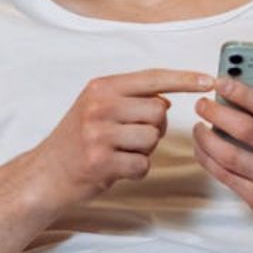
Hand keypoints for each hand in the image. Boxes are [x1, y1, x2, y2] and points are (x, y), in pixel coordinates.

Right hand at [33, 69, 213, 206]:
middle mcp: (99, 105)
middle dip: (155, 128)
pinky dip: (136, 170)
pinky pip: (143, 164)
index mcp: (101, 87)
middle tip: (130, 137)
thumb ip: (130, 99)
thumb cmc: (75, 142)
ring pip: (153, 138)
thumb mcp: (96, 108)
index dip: (184, 79)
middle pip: (159, 111)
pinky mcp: (101, 161)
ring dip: (144, 150)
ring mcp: (99, 133)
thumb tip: (166, 99)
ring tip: (119, 152)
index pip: (152, 77)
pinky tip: (115, 168)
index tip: (209, 80)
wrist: (43, 175)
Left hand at [192, 76, 252, 251]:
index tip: (222, 81)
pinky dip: (208, 160)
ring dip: (207, 137)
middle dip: (217, 111)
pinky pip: (226, 176)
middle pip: (244, 129)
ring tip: (198, 125)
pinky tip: (202, 148)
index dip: (242, 92)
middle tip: (203, 102)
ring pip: (229, 154)